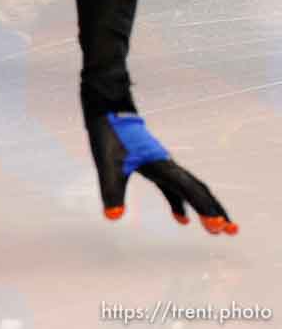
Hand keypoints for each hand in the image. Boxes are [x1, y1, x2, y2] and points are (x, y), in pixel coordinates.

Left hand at [87, 112, 237, 234]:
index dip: (205, 209)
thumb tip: (114, 217)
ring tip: (218, 229)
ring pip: (191, 188)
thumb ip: (111, 190)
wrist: (109, 108)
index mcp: (162, 165)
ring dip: (205, 207)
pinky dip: (181, 204)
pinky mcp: (155, 166)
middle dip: (216, 210)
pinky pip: (175, 188)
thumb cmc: (109, 134)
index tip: (218, 228)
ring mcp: (163, 165)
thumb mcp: (107, 164)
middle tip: (232, 231)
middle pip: (199, 190)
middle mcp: (168, 166)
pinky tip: (183, 221)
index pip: (189, 190)